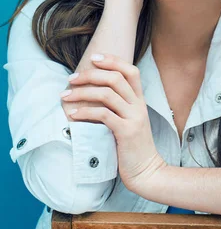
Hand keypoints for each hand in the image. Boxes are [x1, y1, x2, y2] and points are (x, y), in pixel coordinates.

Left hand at [60, 53, 166, 192]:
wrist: (146, 172)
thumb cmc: (132, 147)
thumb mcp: (129, 120)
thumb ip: (119, 106)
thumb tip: (94, 91)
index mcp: (140, 100)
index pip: (131, 70)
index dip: (113, 60)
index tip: (94, 57)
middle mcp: (138, 105)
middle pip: (116, 78)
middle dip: (91, 74)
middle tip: (71, 78)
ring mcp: (134, 118)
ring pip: (107, 94)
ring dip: (82, 92)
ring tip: (65, 96)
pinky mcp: (126, 132)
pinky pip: (103, 114)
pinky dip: (85, 112)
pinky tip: (73, 115)